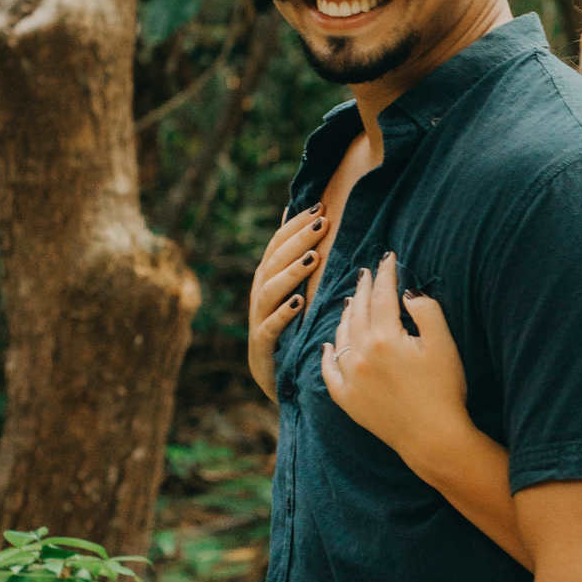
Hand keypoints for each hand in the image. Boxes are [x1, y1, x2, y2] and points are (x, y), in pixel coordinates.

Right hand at [248, 204, 326, 398]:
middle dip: (299, 240)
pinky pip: (270, 327)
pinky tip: (298, 303)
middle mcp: (260, 294)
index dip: (296, 225)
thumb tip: (293, 210)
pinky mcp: (262, 345)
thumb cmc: (289, 325)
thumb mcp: (292, 288)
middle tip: (323, 223)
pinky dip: (283, 314)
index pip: (278, 244)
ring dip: (291, 273)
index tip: (320, 207)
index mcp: (268, 278)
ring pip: (270, 290)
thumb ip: (292, 253)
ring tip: (313, 258)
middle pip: (275, 261)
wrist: (276, 374)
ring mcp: (259, 318)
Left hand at [321, 253, 467, 464]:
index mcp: (385, 337)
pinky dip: (328, 355)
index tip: (388, 258)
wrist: (433, 438)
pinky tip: (329, 345)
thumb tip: (406, 293)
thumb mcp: (443, 344)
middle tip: (366, 272)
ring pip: (341, 336)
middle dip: (363, 289)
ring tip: (350, 301)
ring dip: (346, 315)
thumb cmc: (444, 390)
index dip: (386, 274)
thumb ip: (426, 311)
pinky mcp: (347, 400)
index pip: (382, 295)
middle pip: (358, 312)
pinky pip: (329, 371)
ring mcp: (350, 378)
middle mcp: (361, 354)